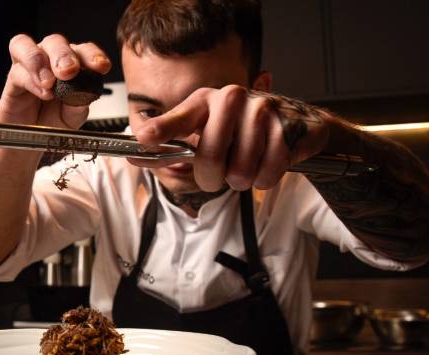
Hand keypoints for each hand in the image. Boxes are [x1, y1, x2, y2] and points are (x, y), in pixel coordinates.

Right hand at [0, 33, 110, 128]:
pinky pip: (18, 72)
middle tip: (70, 71)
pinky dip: (31, 81)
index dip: (92, 55)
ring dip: (39, 61)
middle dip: (64, 55)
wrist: (31, 139)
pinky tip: (43, 93)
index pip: (83, 51)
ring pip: (27, 46)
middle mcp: (49, 60)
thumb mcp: (72, 118)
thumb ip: (78, 106)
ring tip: (49, 82)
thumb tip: (84, 94)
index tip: (101, 66)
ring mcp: (29, 67)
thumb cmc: (53, 122)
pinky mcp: (13, 80)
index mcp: (71, 65)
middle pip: (55, 42)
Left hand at [132, 85, 329, 190]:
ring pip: (240, 171)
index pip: (180, 117)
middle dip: (212, 178)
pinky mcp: (288, 126)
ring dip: (242, 180)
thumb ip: (170, 146)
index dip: (162, 130)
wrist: (294, 124)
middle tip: (221, 173)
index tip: (145, 139)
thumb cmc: (240, 131)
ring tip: (247, 165)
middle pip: (210, 158)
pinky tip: (266, 164)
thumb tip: (134, 152)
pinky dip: (265, 179)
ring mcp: (262, 110)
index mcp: (205, 101)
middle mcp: (232, 99)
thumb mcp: (203, 133)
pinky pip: (268, 173)